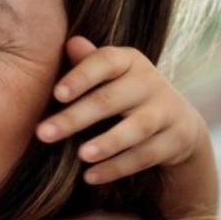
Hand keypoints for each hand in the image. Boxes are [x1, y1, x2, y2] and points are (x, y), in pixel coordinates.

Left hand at [36, 37, 208, 187]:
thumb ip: (87, 63)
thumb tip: (70, 42)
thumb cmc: (124, 93)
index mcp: (129, 61)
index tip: (56, 95)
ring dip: (107, 143)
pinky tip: (91, 177)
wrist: (176, 121)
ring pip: (135, 129)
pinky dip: (118, 167)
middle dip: (75, 118)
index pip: (104, 62)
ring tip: (81, 155)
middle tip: (43, 134)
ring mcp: (167, 110)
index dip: (81, 77)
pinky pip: (146, 155)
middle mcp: (150, 81)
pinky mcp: (177, 139)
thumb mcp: (108, 76)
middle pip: (110, 100)